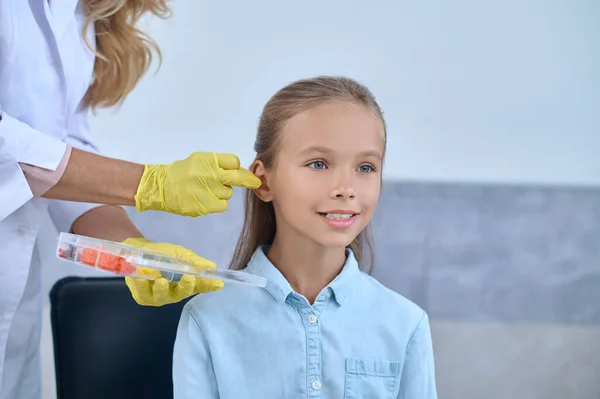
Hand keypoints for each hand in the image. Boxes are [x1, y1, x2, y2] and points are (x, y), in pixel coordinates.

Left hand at [123, 237, 222, 305]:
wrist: (138, 250)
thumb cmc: (162, 253)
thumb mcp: (180, 254)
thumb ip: (193, 261)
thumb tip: (211, 267)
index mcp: (186, 282)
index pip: (201, 286)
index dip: (209, 285)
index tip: (217, 283)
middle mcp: (175, 292)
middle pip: (182, 294)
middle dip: (186, 287)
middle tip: (189, 277)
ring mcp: (159, 296)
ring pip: (163, 296)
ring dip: (162, 289)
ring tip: (161, 280)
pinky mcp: (143, 297)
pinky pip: (144, 294)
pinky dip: (143, 286)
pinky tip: (143, 278)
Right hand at [134, 152, 260, 216]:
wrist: (162, 187)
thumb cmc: (183, 172)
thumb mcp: (199, 161)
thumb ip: (218, 164)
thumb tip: (241, 171)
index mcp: (207, 160)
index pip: (234, 162)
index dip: (236, 168)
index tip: (237, 172)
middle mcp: (208, 174)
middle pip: (237, 178)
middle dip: (249, 181)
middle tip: (256, 183)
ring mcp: (206, 190)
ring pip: (228, 194)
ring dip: (222, 193)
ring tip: (206, 190)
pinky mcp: (204, 205)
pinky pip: (222, 205)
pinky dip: (217, 203)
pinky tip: (205, 199)